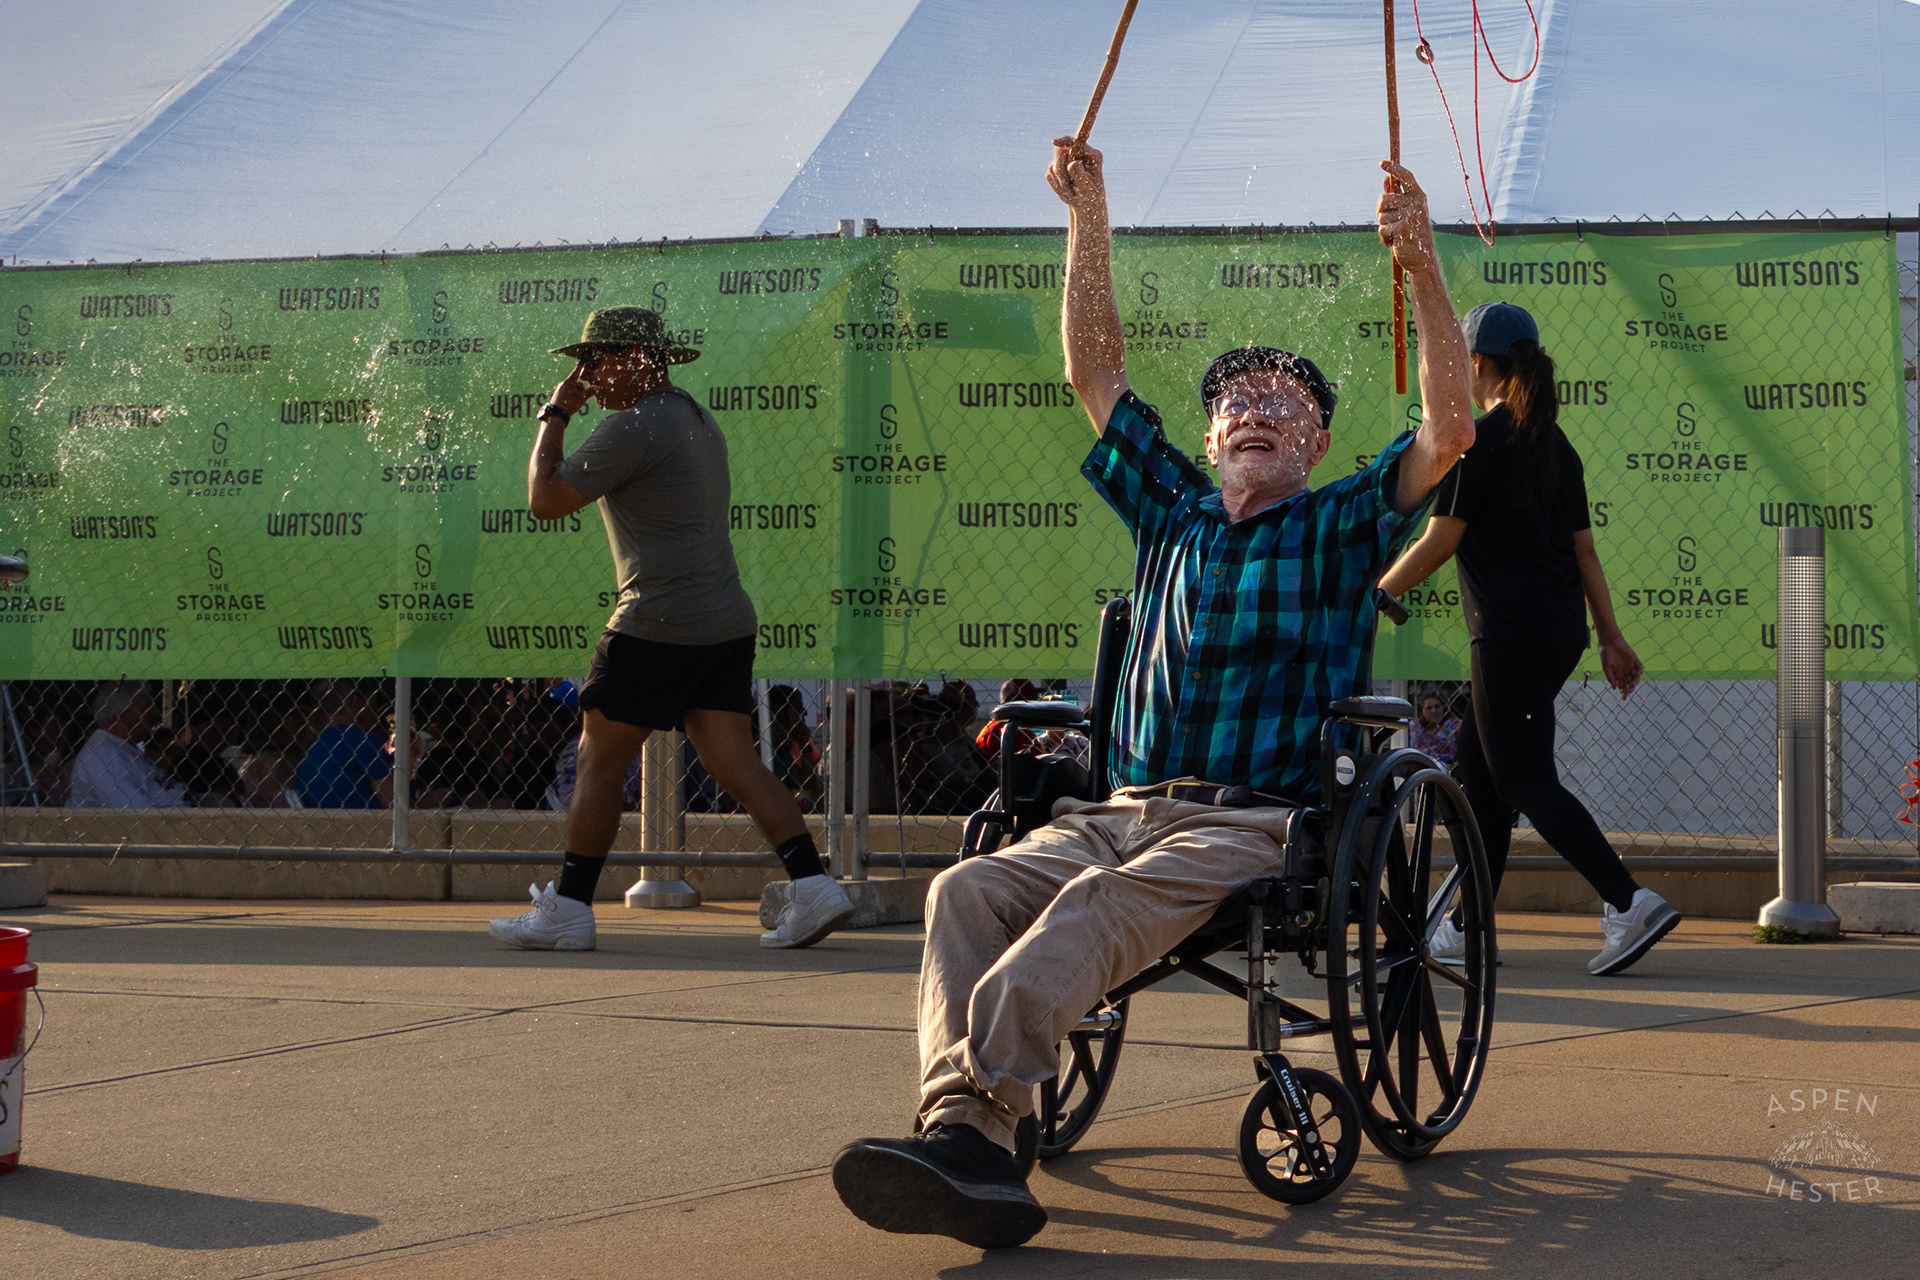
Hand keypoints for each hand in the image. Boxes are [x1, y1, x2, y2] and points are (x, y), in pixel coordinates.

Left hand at [549, 363, 590, 416]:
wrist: (556, 414)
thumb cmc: (569, 405)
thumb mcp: (582, 399)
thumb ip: (590, 392)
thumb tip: (596, 388)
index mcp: (568, 382)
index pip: (576, 372)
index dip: (581, 367)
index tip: (582, 362)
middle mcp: (562, 384)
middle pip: (574, 383)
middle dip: (580, 389)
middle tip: (581, 397)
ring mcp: (558, 389)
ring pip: (570, 388)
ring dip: (575, 393)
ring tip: (575, 402)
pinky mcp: (556, 394)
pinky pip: (565, 392)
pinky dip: (569, 396)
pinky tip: (569, 403)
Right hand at [1047, 137, 1107, 215]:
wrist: (1085, 205)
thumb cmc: (1090, 196)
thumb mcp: (1087, 188)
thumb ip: (1080, 174)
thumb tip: (1072, 163)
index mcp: (1092, 155)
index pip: (1077, 142)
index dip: (1065, 141)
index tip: (1055, 142)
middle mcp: (1080, 154)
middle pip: (1061, 151)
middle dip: (1061, 170)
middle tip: (1066, 186)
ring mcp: (1068, 160)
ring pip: (1054, 165)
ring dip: (1060, 181)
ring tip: (1070, 192)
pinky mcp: (1059, 167)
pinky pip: (1050, 173)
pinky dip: (1056, 185)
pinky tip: (1066, 191)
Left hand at [1376, 161, 1437, 275]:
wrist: (1422, 260)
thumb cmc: (1412, 236)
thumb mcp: (1405, 214)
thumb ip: (1396, 197)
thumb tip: (1384, 180)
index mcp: (1419, 197)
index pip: (1406, 177)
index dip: (1393, 168)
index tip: (1381, 163)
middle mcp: (1417, 203)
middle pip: (1384, 199)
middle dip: (1381, 213)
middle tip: (1392, 225)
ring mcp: (1411, 214)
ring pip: (1381, 216)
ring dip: (1384, 228)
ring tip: (1396, 235)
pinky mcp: (1404, 227)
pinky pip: (1382, 229)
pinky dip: (1384, 238)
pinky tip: (1394, 243)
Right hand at [1599, 634, 1642, 697]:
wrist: (1610, 641)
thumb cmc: (1605, 654)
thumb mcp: (1606, 667)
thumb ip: (1610, 677)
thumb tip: (1614, 688)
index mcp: (1617, 675)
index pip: (1622, 686)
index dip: (1623, 692)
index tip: (1623, 697)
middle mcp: (1624, 672)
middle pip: (1629, 683)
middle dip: (1629, 688)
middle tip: (1629, 691)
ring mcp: (1630, 667)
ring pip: (1635, 677)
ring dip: (1634, 682)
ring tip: (1632, 685)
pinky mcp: (1635, 660)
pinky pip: (1639, 668)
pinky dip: (1639, 672)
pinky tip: (1637, 675)